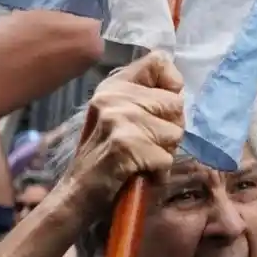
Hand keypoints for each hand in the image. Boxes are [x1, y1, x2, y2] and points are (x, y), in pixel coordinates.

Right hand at [66, 51, 185, 214]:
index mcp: (114, 85)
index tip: (162, 106)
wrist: (78, 194)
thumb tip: (179, 89)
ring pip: (175, 132)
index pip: (159, 61)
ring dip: (164, 152)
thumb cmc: (106, 156)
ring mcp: (119, 119)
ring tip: (139, 159)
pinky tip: (138, 174)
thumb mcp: (120, 117)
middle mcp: (114, 96)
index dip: (171, 84)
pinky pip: (166, 158)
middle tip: (143, 145)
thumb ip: (146, 97)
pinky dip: (158, 172)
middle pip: (176, 104)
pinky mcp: (126, 144)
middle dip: (169, 129)